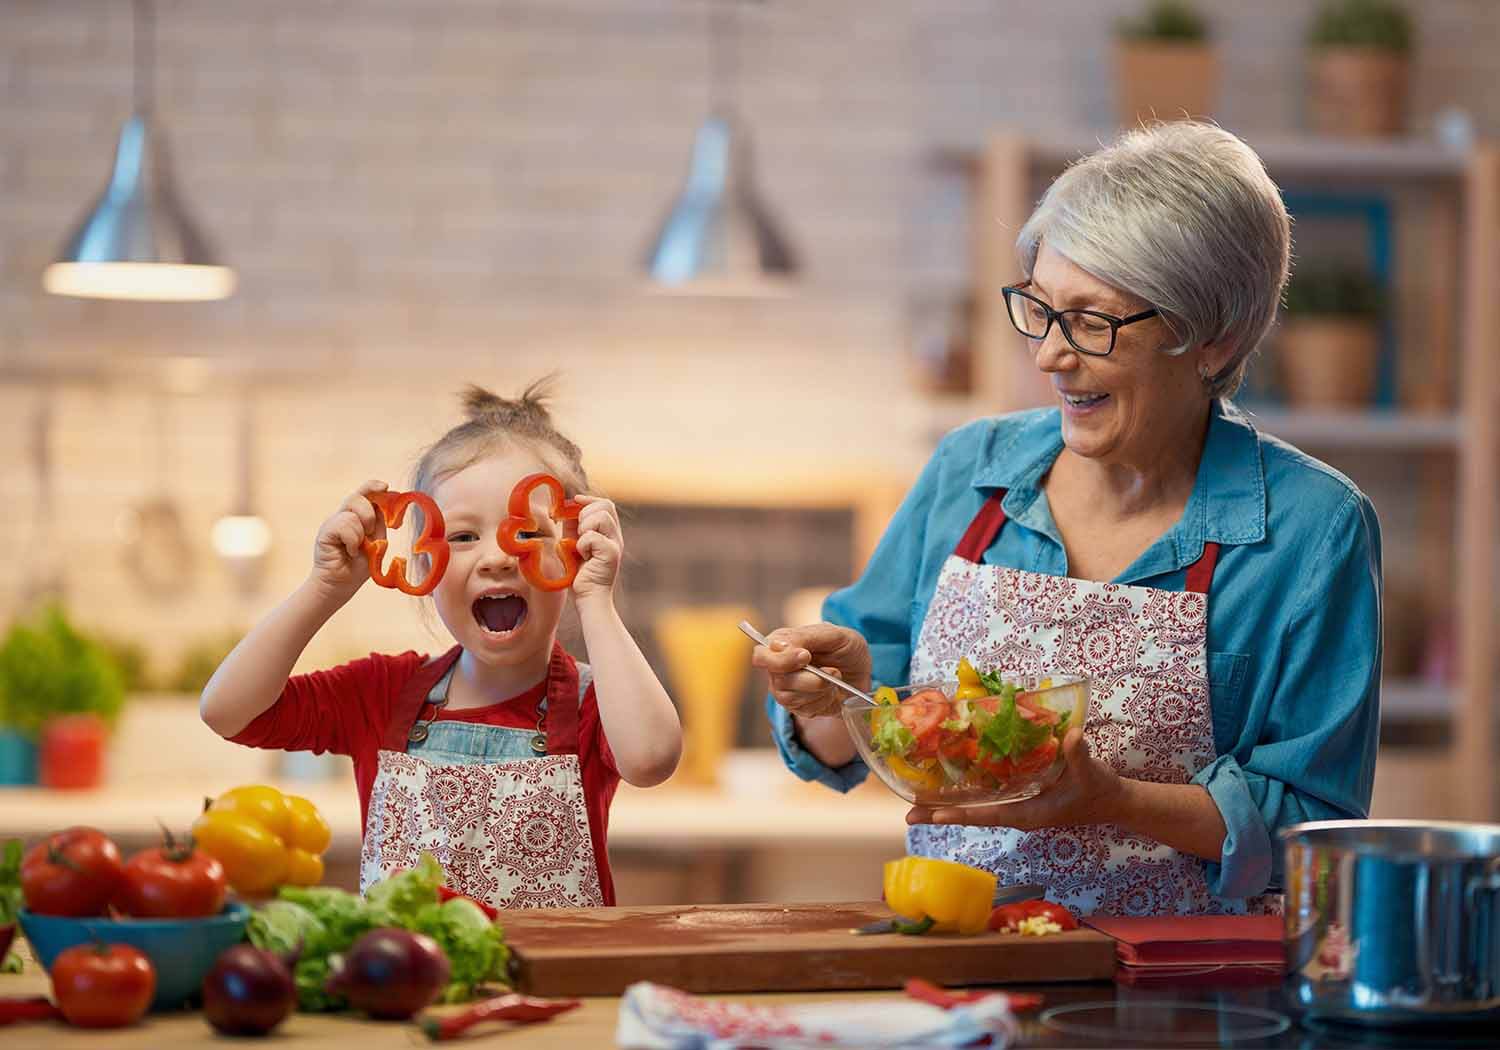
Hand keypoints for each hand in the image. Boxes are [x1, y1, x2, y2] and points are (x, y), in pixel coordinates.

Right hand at [309, 480, 386, 602]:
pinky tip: (349, 552)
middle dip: (369, 516)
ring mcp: (332, 522)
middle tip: (369, 535)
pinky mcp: (325, 532)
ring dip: (361, 535)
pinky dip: (352, 542)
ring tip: (356, 549)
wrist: (342, 584)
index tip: (385, 486)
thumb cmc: (359, 564)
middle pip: (357, 498)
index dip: (373, 486)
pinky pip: (344, 526)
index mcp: (356, 516)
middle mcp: (342, 516)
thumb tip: (382, 506)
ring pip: (352, 515)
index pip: (363, 493)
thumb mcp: (376, 541)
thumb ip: (379, 523)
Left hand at [570, 495, 621, 602]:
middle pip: (605, 505)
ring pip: (600, 517)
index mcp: (609, 533)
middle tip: (578, 532)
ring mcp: (616, 544)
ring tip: (581, 546)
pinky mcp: (611, 554)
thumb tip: (565, 509)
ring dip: (584, 528)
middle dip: (585, 513)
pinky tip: (583, 557)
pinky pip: (592, 536)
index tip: (576, 500)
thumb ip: (572, 528)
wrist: (589, 598)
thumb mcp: (574, 545)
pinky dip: (582, 545)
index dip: (590, 499)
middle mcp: (616, 536)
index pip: (606, 504)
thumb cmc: (581, 575)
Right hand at [750, 623, 871, 717]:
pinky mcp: (797, 707)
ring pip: (791, 697)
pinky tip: (832, 691)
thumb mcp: (833, 634)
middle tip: (833, 671)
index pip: (761, 656)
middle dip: (810, 679)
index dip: (781, 660)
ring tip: (836, 677)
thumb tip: (780, 646)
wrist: (860, 672)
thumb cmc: (845, 648)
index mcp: (780, 644)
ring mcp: (785, 690)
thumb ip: (805, 636)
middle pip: (778, 680)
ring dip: (820, 688)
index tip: (806, 656)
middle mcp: (777, 668)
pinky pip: (805, 709)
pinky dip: (824, 700)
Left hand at [905, 728, 1126, 829]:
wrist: (1112, 800)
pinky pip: (988, 795)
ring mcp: (1016, 804)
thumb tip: (1072, 736)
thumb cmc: (1099, 790)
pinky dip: (968, 791)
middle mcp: (1016, 811)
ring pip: (976, 806)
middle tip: (908, 812)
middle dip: (941, 813)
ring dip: (949, 803)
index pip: (986, 815)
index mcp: (1028, 813)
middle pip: (972, 813)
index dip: (959, 815)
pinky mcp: (1020, 795)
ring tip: (917, 800)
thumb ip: (1079, 755)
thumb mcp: (1091, 773)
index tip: (932, 816)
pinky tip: (951, 781)